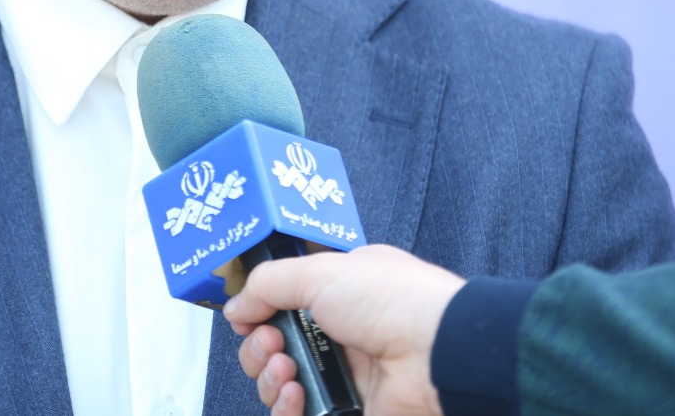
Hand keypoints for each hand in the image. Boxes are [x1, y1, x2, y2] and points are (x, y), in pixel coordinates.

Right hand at [222, 245, 465, 415]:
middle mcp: (341, 336)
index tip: (250, 318)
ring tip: (286, 371)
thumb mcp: (320, 271)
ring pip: (282, 388)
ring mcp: (346, 379)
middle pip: (274, 351)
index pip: (283, 308)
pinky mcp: (349, 412)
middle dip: (259, 349)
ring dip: (270, 380)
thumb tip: (236, 307)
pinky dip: (286, 410)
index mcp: (339, 295)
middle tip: (272, 344)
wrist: (438, 354)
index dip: (259, 315)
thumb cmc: (394, 302)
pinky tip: (294, 395)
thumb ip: (268, 284)